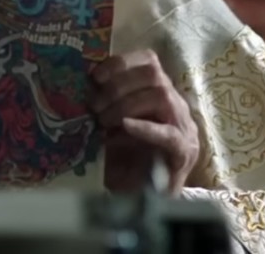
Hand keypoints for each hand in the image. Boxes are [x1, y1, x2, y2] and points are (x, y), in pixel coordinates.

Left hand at [91, 49, 199, 194]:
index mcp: (159, 94)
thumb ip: (105, 105)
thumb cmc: (126, 162)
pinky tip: (126, 127)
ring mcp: (182, 127)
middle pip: (153, 75)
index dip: (121, 63)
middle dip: (119, 85)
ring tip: (105, 121)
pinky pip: (168, 133)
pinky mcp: (183, 152)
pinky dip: (145, 127)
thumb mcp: (112, 127)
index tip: (95, 76)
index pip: (148, 62)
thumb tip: (81, 87)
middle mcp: (174, 105)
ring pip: (161, 96)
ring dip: (126, 104)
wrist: (143, 201)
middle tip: (95, 106)